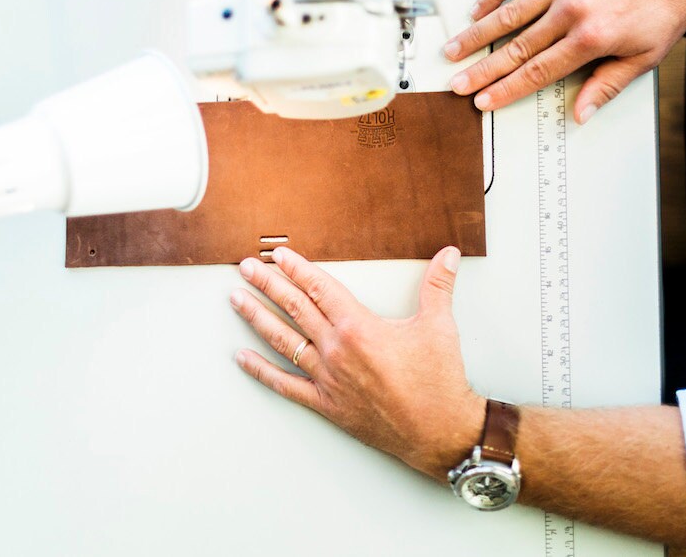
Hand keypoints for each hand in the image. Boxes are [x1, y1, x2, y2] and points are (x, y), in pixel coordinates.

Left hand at [232, 246, 484, 479]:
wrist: (438, 431)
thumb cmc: (437, 382)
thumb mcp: (439, 326)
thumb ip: (439, 285)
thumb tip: (448, 255)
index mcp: (359, 328)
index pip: (320, 288)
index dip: (297, 268)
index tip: (279, 255)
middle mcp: (336, 350)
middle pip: (294, 309)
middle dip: (268, 284)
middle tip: (247, 268)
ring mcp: (328, 378)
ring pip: (283, 341)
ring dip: (257, 318)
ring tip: (237, 299)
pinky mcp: (326, 404)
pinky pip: (286, 385)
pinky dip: (261, 371)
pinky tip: (243, 358)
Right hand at [444, 0, 685, 122]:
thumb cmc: (668, 0)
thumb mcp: (645, 55)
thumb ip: (608, 85)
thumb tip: (583, 113)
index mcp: (590, 37)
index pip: (536, 71)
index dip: (505, 89)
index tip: (484, 100)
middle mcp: (572, 9)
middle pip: (515, 47)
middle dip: (482, 70)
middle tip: (458, 83)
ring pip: (508, 13)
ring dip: (478, 34)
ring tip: (455, 49)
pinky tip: (480, 7)